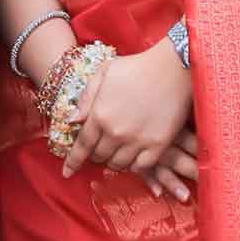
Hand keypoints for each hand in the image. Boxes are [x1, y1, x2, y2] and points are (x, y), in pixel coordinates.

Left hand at [62, 38, 195, 195]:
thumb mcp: (103, 73)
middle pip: (99, 156)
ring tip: (116, 152)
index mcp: (100, 114)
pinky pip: (141, 167)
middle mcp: (116, 132)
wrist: (172, 69)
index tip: (67, 173)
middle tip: (100, 149)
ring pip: (119, 164)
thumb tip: (73, 121)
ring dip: (113, 161)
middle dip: (95, 155)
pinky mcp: (158, 145)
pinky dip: (134, 166)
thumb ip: (86, 98)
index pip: (81, 146)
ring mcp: (138, 140)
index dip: (73, 162)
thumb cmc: (136, 67)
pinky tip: (133, 158)